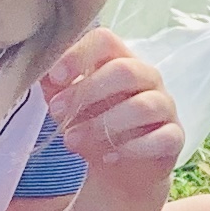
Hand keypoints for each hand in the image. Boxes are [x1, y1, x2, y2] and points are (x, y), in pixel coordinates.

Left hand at [39, 30, 185, 185]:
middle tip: (57, 112)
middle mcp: (147, 77)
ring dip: (102, 124)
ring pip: (142, 106)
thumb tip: (35, 68)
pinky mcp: (174, 137)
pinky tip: (107, 157)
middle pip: (125, 70)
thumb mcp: (66, 104)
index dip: (79, 54)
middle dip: (86, 91)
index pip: (105, 39)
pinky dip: (132, 148)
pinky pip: (162, 138)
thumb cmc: (92, 125)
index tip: (54, 77)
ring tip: (72, 141)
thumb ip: (53, 85)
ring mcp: (165, 106)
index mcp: (119, 59)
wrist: (119, 170)